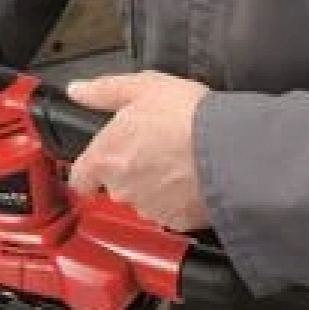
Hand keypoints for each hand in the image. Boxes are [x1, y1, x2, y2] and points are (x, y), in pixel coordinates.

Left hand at [66, 70, 210, 230]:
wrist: (229, 151)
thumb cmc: (188, 118)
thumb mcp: (142, 87)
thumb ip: (104, 91)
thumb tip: (79, 91)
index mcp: (106, 157)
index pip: (79, 177)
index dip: (88, 170)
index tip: (97, 164)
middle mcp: (122, 188)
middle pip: (114, 184)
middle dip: (129, 168)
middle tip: (153, 145)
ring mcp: (150, 208)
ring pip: (143, 198)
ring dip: (154, 183)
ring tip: (177, 157)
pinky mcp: (178, 222)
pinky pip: (170, 211)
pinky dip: (177, 198)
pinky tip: (191, 176)